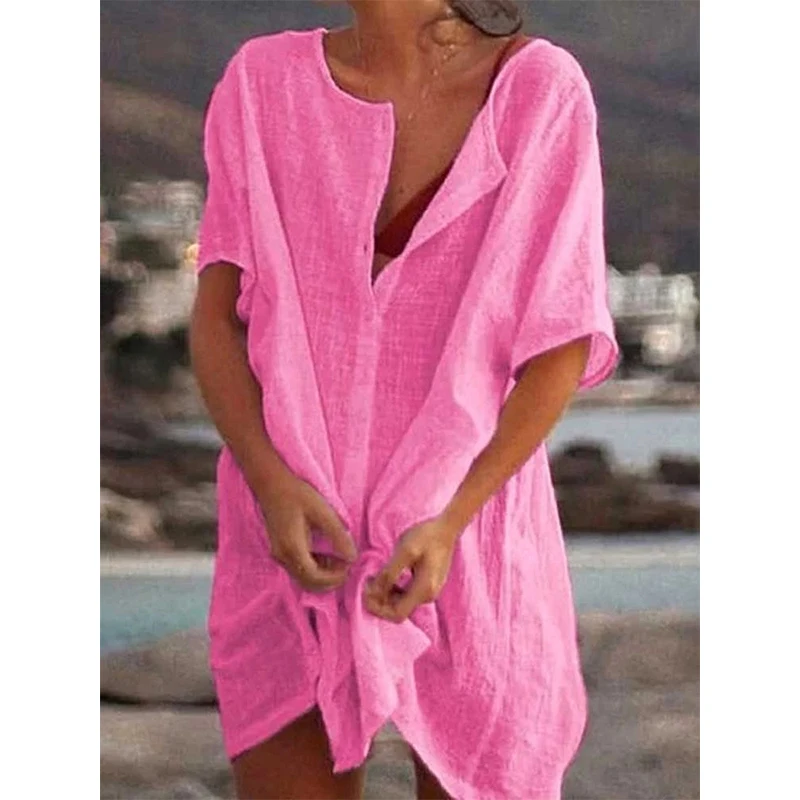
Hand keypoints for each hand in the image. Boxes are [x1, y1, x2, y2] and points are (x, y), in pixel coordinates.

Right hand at [256, 472, 357, 592]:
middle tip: (347, 568)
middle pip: (307, 582)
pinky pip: (298, 568)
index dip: (333, 578)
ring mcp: (279, 555)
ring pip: (302, 578)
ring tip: (339, 561)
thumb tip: (352, 557)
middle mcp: (282, 556)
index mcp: (292, 548)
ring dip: (322, 575)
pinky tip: (327, 556)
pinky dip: (314, 568)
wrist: (272, 485)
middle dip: (329, 581)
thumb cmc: (297, 495)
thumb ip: (338, 535)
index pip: (314, 577)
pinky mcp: (280, 551)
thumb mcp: (322, 512)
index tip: (349, 567)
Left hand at [362, 514, 460, 622]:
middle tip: (367, 582)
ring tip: (374, 577)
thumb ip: (389, 573)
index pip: (397, 614)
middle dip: (379, 600)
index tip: (366, 591)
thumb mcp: (404, 552)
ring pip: (402, 602)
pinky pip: (407, 594)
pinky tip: (388, 575)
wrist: (446, 528)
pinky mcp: (429, 584)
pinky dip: (394, 589)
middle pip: (398, 610)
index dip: (378, 608)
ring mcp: (430, 591)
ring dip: (386, 594)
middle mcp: (428, 596)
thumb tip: (373, 591)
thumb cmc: (426, 536)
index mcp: (423, 590)